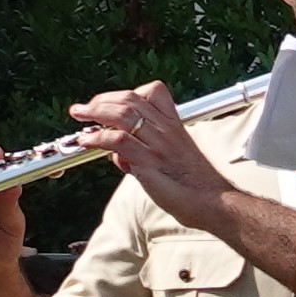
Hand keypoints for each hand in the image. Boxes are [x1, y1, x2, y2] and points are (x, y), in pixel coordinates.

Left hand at [70, 83, 233, 223]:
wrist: (216, 203)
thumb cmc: (197, 186)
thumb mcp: (172, 161)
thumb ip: (143, 154)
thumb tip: (118, 155)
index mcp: (175, 126)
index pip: (153, 93)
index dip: (127, 93)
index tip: (111, 102)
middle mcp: (167, 131)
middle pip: (130, 99)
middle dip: (101, 100)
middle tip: (84, 108)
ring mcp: (158, 145)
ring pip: (122, 114)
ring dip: (94, 111)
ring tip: (79, 115)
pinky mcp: (149, 162)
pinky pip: (118, 141)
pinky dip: (97, 138)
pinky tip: (86, 141)